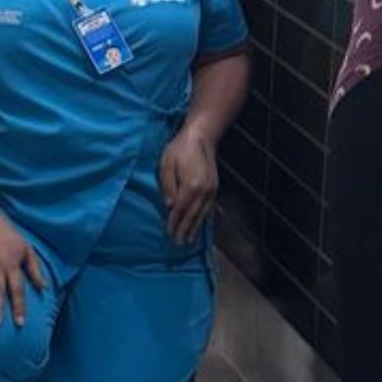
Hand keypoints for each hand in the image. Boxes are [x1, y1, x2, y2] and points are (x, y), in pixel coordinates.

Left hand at [159, 127, 218, 243]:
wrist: (201, 137)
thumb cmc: (179, 149)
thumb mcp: (166, 164)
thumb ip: (168, 185)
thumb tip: (169, 206)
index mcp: (191, 185)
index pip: (181, 209)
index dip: (174, 222)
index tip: (169, 234)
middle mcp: (204, 191)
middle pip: (193, 215)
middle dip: (185, 230)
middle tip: (179, 244)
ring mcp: (212, 190)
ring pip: (203, 214)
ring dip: (195, 228)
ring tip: (189, 240)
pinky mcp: (215, 188)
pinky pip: (209, 208)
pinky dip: (204, 219)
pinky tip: (200, 225)